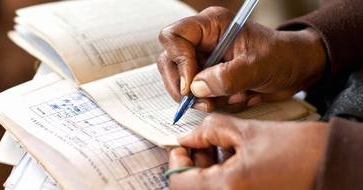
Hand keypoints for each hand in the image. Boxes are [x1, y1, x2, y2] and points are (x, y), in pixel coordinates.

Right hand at [157, 7, 325, 111]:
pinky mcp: (207, 78)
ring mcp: (202, 60)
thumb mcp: (258, 67)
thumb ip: (227, 77)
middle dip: (183, 87)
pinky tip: (234, 98)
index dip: (178, 61)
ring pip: (180, 83)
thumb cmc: (282, 57)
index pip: (174, 36)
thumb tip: (196, 88)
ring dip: (201, 98)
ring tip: (228, 99)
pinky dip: (212, 103)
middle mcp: (201, 41)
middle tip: (202, 103)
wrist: (295, 70)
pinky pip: (196, 95)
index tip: (192, 85)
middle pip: (169, 62)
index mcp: (211, 26)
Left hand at [168, 113, 327, 189]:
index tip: (181, 144)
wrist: (333, 163)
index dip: (176, 159)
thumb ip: (210, 131)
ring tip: (216, 147)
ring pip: (207, 189)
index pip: (179, 180)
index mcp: (226, 189)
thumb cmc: (298, 148)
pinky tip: (230, 157)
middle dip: (191, 163)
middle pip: (191, 187)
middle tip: (197, 144)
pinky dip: (220, 176)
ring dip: (204, 170)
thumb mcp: (247, 131)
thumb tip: (188, 137)